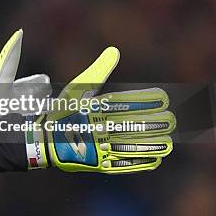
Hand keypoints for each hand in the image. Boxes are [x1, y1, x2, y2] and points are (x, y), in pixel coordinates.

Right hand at [27, 47, 175, 172]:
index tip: (163, 99)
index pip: (122, 103)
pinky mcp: (97, 164)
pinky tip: (156, 158)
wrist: (43, 141)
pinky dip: (140, 161)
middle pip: (129, 125)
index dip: (144, 101)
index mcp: (90, 108)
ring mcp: (96, 148)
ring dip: (151, 144)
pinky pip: (122, 163)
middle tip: (172, 120)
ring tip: (169, 141)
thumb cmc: (63, 111)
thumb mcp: (76, 88)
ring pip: (129, 146)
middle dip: (153, 123)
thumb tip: (114, 51)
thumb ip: (98, 71)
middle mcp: (94, 128)